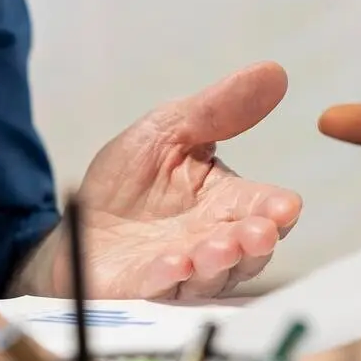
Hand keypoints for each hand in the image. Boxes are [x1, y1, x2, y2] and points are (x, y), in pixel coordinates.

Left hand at [23, 65, 300, 301]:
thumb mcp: (168, 130)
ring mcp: (181, 270)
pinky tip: (173, 263)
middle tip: (256, 233)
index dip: (277, 210)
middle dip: (254, 243)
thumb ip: (218, 109)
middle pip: (247, 249)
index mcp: (224, 201)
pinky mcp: (142, 288)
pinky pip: (161, 287)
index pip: (263, 207)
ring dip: (217, 262)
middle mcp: (212, 239)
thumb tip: (274, 72)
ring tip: (216, 247)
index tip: (285, 207)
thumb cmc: (129, 180)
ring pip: (211, 274)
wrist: (75, 217)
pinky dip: (168, 277)